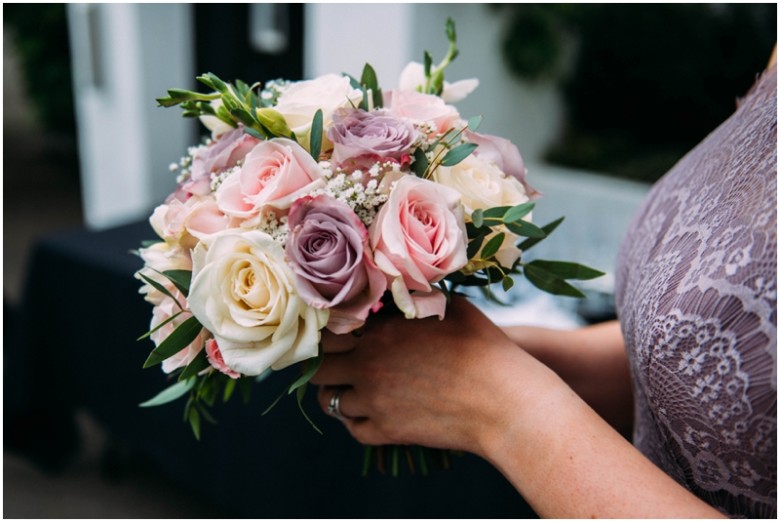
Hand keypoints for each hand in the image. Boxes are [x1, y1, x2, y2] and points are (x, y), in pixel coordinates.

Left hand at [311, 296, 541, 453]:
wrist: (504, 401)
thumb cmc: (484, 347)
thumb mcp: (450, 307)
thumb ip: (415, 300)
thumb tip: (401, 290)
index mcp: (380, 330)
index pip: (327, 330)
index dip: (330, 333)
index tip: (339, 335)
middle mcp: (367, 364)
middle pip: (319, 367)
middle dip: (327, 363)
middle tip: (341, 363)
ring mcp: (374, 401)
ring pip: (329, 400)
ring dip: (339, 393)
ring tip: (355, 388)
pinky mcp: (387, 432)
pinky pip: (353, 429)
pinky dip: (357, 421)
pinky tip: (372, 411)